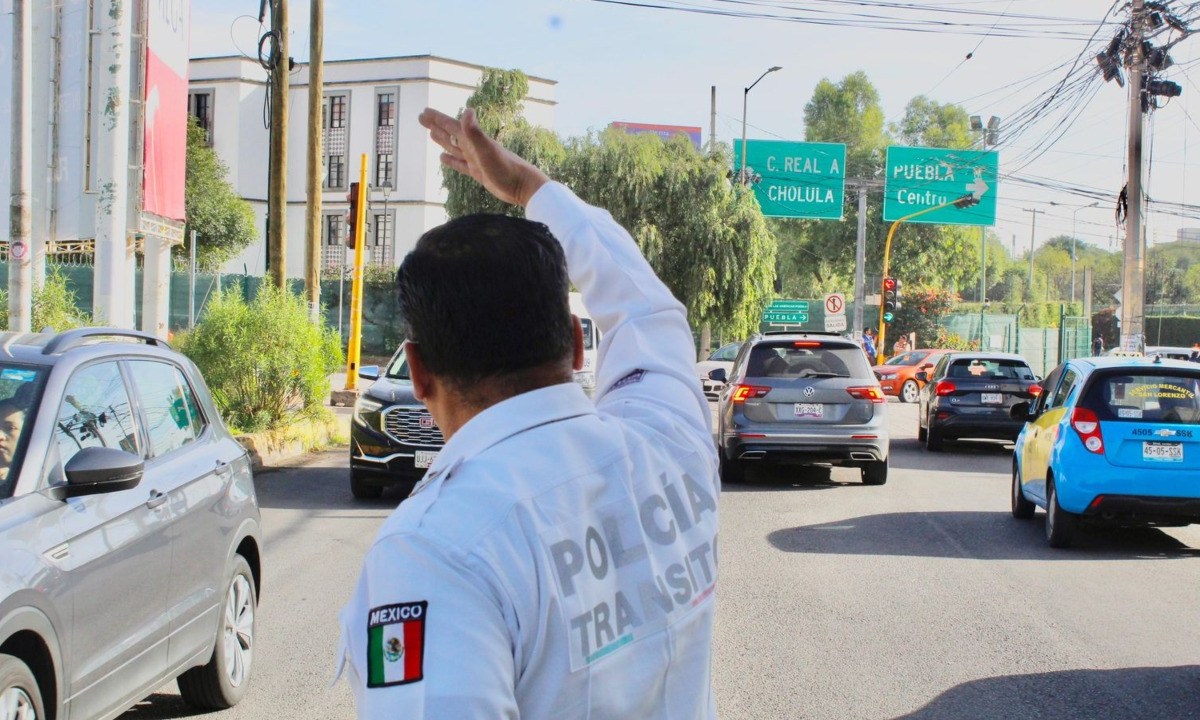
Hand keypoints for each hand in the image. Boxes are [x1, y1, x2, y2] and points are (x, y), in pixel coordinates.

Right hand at [418, 107, 548, 207]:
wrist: (522, 186)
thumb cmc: (505, 168)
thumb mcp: (487, 149)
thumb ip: (475, 132)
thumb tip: (467, 110)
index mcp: (473, 140)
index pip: (451, 126)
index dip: (437, 119)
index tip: (424, 112)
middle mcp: (473, 148)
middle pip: (450, 133)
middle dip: (436, 125)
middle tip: (422, 117)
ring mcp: (476, 160)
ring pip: (454, 147)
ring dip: (442, 140)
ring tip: (431, 134)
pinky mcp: (478, 173)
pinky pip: (460, 164)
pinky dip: (451, 160)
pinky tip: (443, 157)